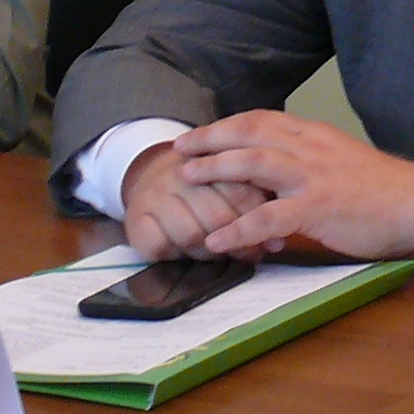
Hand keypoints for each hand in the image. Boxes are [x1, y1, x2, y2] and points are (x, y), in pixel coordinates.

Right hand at [122, 139, 267, 258]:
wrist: (150, 174)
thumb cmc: (201, 185)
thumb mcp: (229, 183)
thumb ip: (255, 203)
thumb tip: (278, 241)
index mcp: (209, 159)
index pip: (241, 192)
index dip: (259, 220)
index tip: (274, 239)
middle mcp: (180, 175)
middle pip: (218, 216)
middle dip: (239, 242)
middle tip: (251, 254)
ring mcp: (155, 195)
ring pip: (191, 235)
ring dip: (209, 252)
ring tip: (218, 253)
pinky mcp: (135, 218)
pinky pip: (160, 245)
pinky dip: (176, 255)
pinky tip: (185, 252)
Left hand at [168, 111, 413, 259]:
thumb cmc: (378, 189)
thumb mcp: (337, 160)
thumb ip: (305, 160)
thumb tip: (271, 172)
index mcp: (313, 135)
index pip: (261, 119)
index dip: (226, 125)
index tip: (200, 134)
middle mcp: (309, 147)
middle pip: (249, 132)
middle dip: (210, 138)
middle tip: (179, 149)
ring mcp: (312, 176)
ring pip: (254, 162)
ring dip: (216, 169)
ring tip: (188, 179)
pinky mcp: (318, 208)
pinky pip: (268, 217)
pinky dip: (238, 228)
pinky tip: (217, 239)